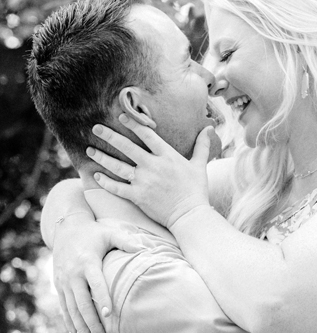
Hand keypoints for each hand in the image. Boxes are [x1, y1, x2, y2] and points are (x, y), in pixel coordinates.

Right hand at [52, 215, 141, 332]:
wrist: (65, 228)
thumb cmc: (94, 232)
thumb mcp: (109, 232)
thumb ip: (126, 240)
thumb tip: (144, 249)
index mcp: (87, 262)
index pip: (96, 284)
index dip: (102, 299)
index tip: (110, 315)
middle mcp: (73, 274)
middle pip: (82, 302)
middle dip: (92, 322)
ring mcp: (64, 281)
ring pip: (71, 309)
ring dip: (80, 327)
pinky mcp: (59, 285)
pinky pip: (63, 307)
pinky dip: (69, 322)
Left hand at [85, 116, 213, 228]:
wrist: (190, 215)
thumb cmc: (196, 190)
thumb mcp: (200, 165)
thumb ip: (202, 146)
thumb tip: (210, 128)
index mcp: (167, 156)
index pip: (147, 135)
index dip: (133, 124)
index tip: (120, 117)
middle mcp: (153, 166)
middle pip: (127, 147)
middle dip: (109, 136)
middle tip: (96, 128)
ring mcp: (144, 181)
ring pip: (118, 166)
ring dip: (102, 157)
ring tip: (90, 150)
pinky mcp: (138, 196)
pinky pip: (118, 187)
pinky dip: (106, 182)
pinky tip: (97, 176)